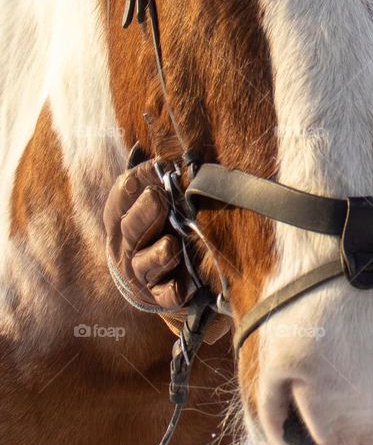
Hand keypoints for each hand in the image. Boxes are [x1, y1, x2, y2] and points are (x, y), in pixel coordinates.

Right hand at [103, 160, 229, 343]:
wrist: (149, 283)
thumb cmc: (152, 231)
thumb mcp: (145, 205)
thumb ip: (145, 179)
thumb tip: (140, 148)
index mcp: (120, 222)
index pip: (118, 202)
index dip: (133, 185)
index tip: (153, 167)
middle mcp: (126, 248)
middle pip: (131, 230)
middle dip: (144, 213)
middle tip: (157, 198)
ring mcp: (141, 273)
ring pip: (146, 263)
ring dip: (160, 253)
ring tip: (172, 244)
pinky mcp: (159, 295)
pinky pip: (165, 294)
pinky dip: (173, 290)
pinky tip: (183, 285)